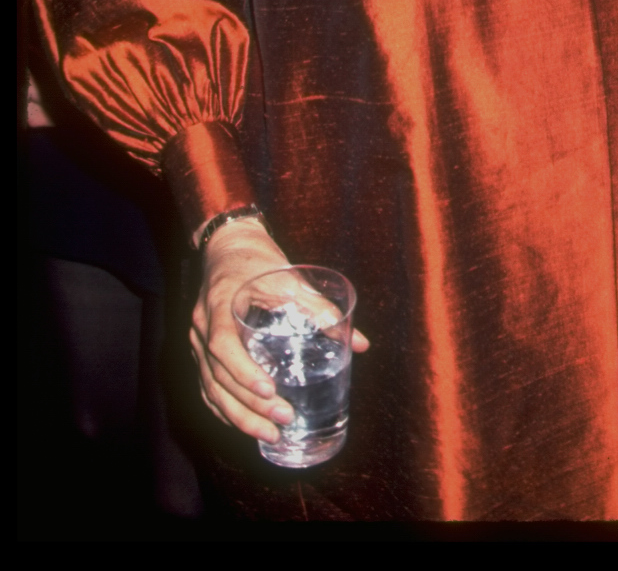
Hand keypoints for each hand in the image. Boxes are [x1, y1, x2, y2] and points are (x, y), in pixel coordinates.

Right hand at [190, 217, 370, 444]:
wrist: (229, 244)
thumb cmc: (259, 260)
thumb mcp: (289, 278)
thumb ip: (320, 308)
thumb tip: (358, 344)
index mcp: (219, 306)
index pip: (223, 347)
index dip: (243, 373)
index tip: (269, 390)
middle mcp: (202, 328)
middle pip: (217, 377)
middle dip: (248, 405)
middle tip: (282, 421)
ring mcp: (197, 342)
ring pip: (210, 389)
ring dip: (238, 416)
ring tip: (270, 434)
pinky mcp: (202, 351)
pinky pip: (207, 387)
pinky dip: (224, 409)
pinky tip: (245, 424)